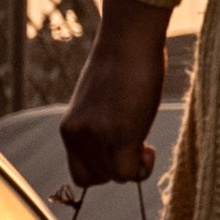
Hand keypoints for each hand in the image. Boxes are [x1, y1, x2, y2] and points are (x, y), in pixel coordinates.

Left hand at [65, 0, 175, 187]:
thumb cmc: (121, 64)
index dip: (103, 169)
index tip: (119, 150)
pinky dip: (143, 168)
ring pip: (116, 178)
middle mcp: (77, 135)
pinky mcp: (121, 134)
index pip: (81, 174)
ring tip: (143, 138)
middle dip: (120, 165)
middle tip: (137, 139)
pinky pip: (130, 173)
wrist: (129, 39)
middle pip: (99, 179)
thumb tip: (115, 148)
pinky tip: (149, 148)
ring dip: (134, 165)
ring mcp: (97, 136)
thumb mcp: (99, 103)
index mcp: (70, 128)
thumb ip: (99, 128)